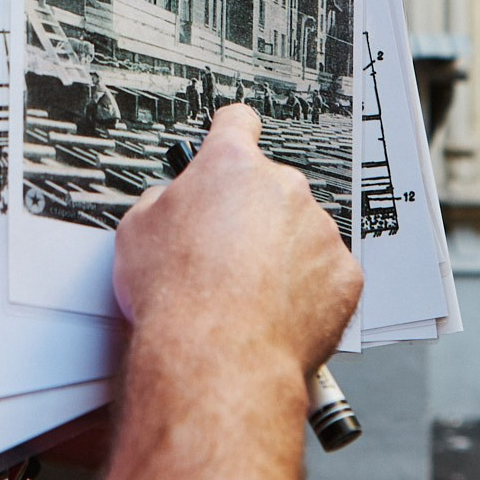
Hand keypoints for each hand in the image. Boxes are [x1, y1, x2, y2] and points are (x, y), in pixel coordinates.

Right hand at [113, 104, 359, 376]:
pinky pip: (327, 273)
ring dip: (281, 252)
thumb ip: (162, 201)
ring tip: (246, 293)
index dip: (229, 134)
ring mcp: (319, 229)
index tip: (231, 140)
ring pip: (302, 231)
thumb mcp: (136, 230)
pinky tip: (275, 311)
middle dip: (252, 212)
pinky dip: (307, 289)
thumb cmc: (177, 297)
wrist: (215, 355)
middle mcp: (283, 187)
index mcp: (231, 166)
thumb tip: (168, 202)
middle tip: (224, 252)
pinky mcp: (343, 274)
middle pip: (272, 185)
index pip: (237, 124)